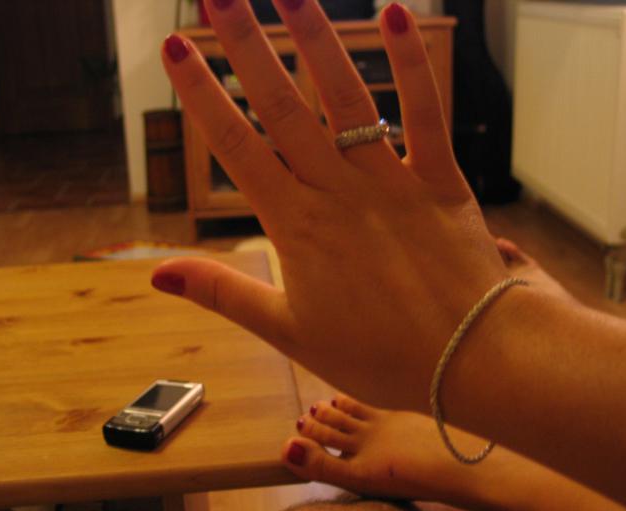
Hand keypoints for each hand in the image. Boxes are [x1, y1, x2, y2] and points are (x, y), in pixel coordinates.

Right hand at [152, 0, 507, 408]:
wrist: (466, 362)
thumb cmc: (377, 355)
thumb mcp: (287, 332)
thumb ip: (223, 293)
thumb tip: (159, 273)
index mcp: (294, 226)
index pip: (234, 146)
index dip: (201, 94)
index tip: (175, 49)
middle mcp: (336, 190)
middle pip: (280, 105)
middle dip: (244, 45)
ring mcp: (389, 180)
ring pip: (344, 96)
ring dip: (315, 38)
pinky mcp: (438, 180)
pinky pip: (425, 113)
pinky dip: (412, 64)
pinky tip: (395, 15)